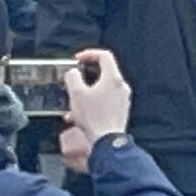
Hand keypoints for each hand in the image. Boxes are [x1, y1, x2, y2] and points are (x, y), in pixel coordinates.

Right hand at [55, 49, 131, 168]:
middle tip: (73, 82)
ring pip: (101, 90)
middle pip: (103, 73)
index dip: (90, 54)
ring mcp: (122, 100)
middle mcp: (121, 87)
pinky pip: (103, 103)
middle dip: (84, 78)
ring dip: (85, 95)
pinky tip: (77, 118)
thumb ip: (73, 77)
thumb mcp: (76, 94)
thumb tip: (73, 72)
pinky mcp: (120, 111)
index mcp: (113, 79)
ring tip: (73, 105)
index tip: (78, 59)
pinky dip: (90, 106)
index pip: (105, 56)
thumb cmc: (94, 118)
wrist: (107, 141)